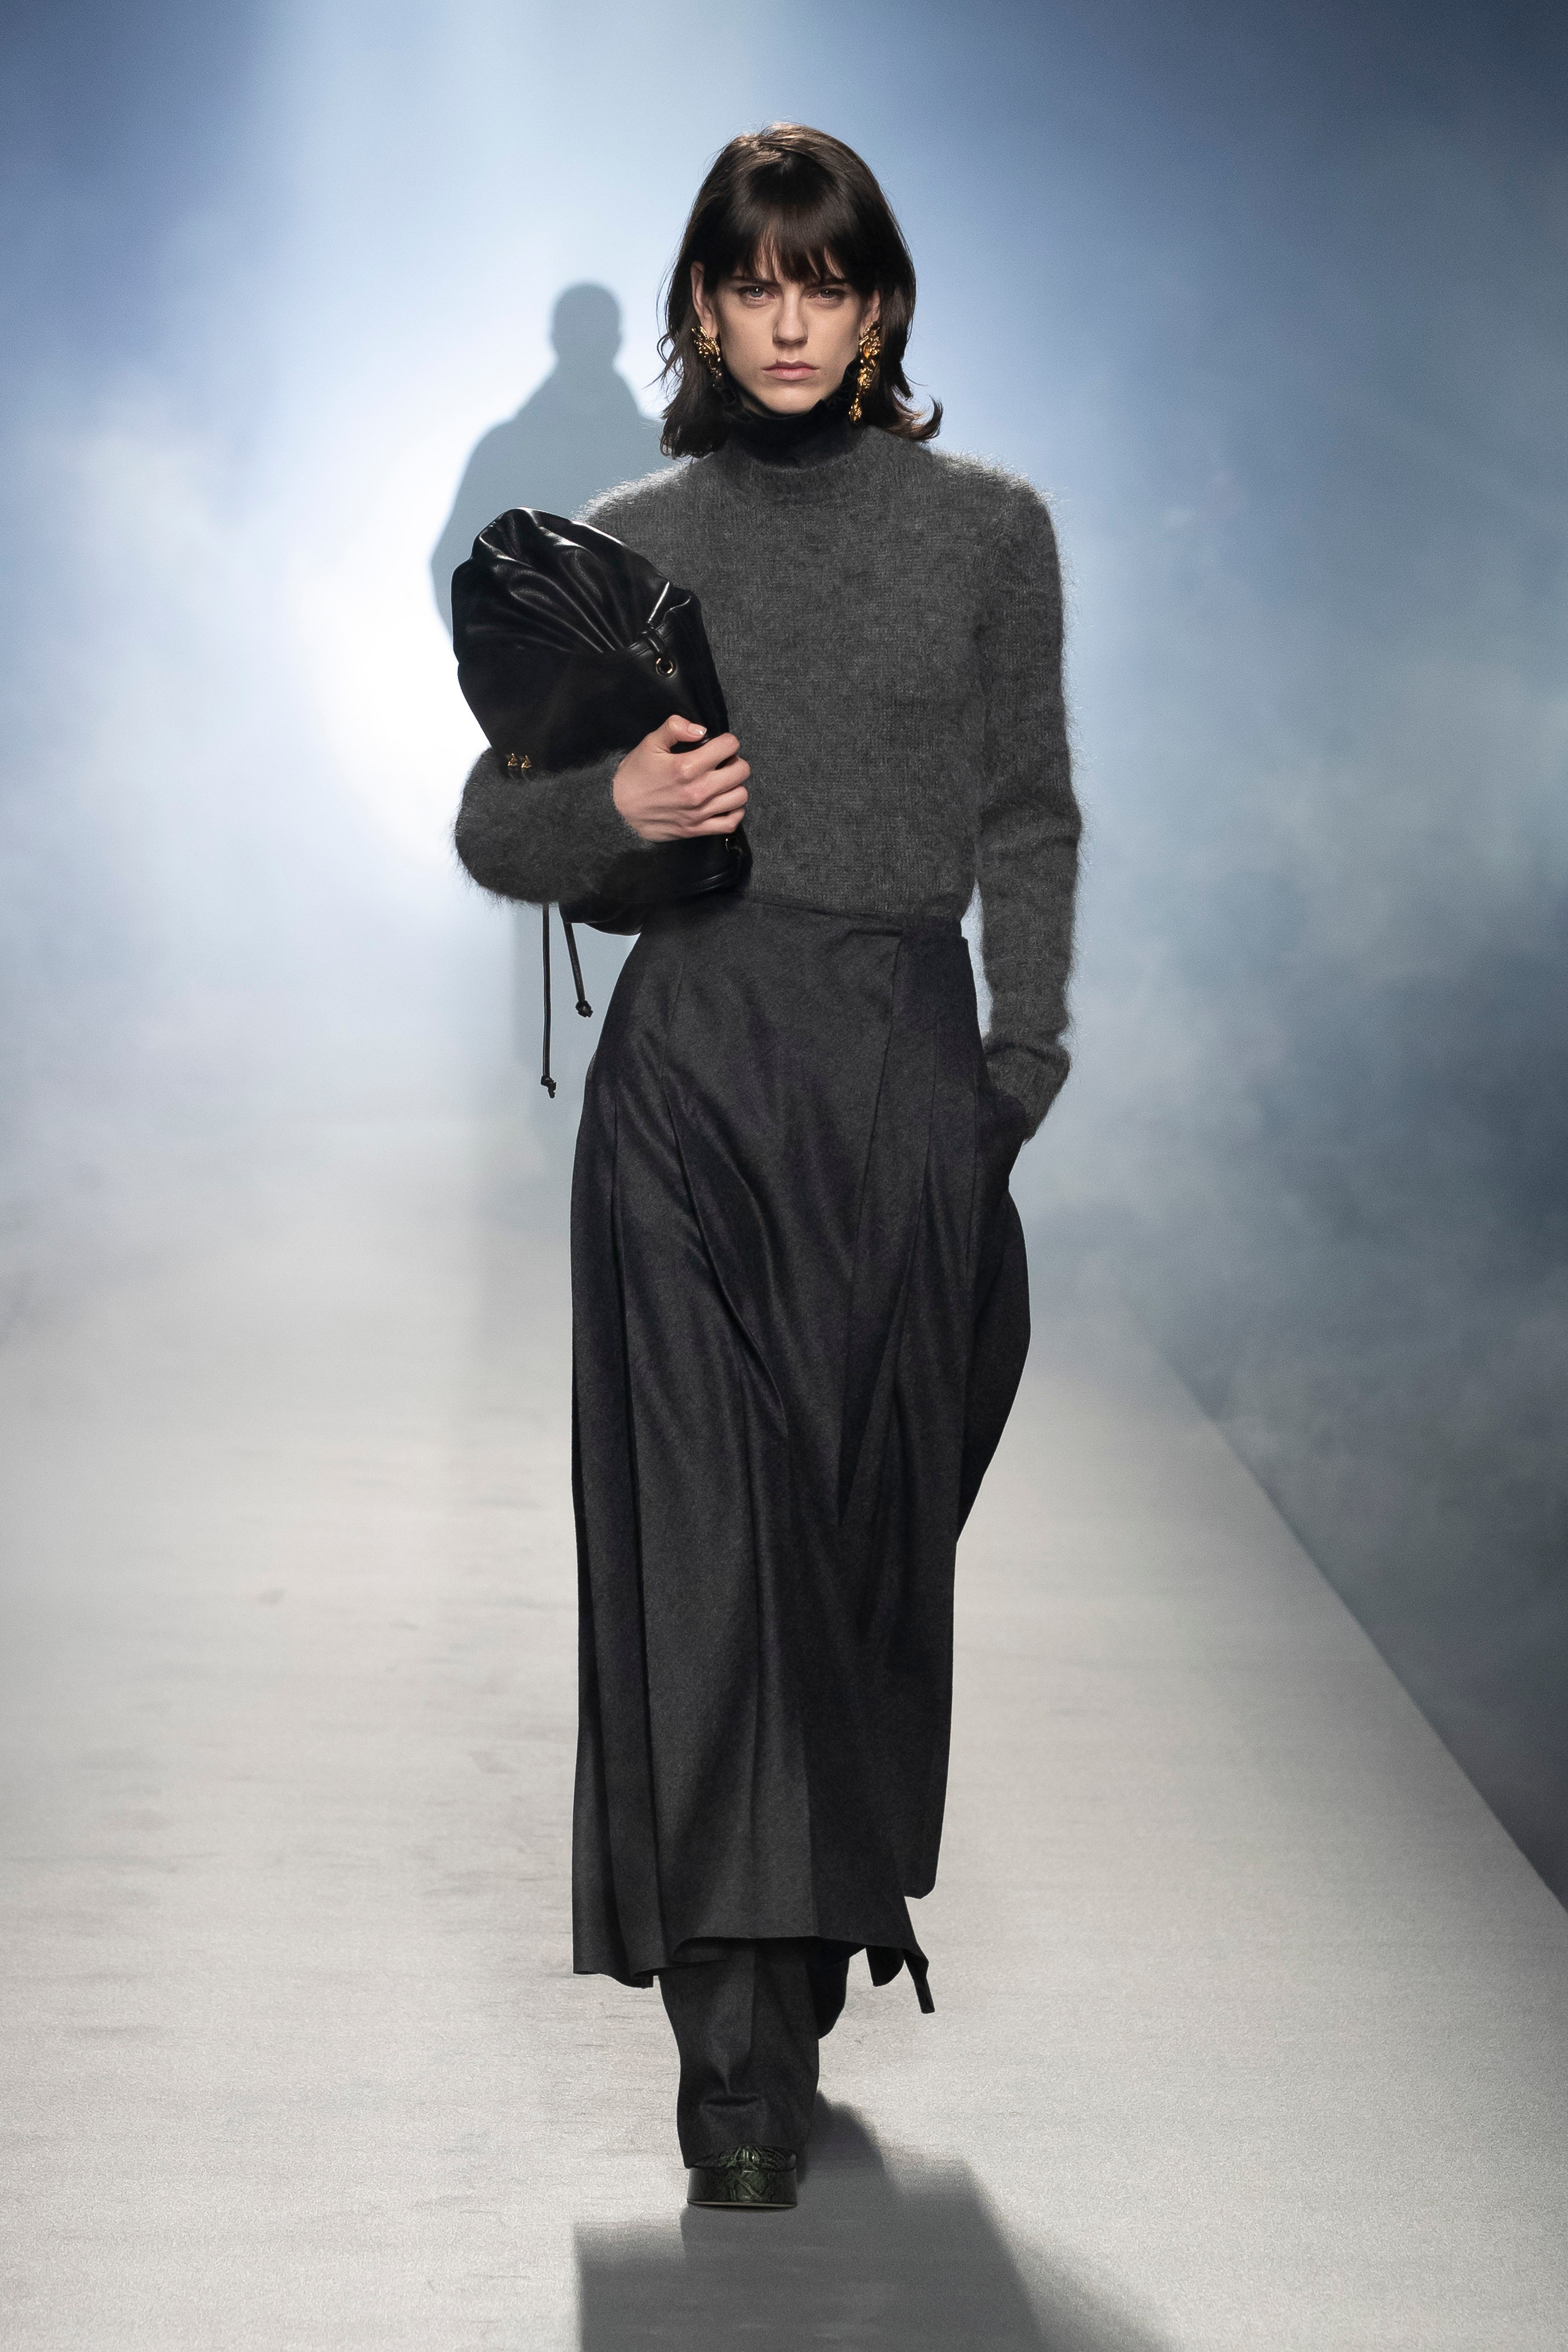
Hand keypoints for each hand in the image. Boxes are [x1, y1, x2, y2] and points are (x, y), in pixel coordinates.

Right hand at [612, 714, 749, 841]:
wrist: (619, 810)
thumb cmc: (635, 775)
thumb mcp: (650, 743)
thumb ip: (675, 728)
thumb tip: (700, 730)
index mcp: (687, 767)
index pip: (729, 746)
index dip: (727, 741)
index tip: (719, 745)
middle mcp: (697, 791)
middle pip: (741, 771)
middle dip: (734, 761)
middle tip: (722, 762)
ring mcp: (699, 813)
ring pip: (740, 796)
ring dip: (735, 785)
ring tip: (723, 782)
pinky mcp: (697, 829)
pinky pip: (731, 823)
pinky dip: (735, 811)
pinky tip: (725, 802)